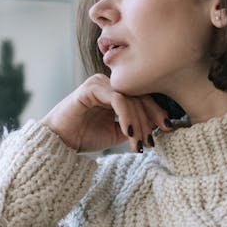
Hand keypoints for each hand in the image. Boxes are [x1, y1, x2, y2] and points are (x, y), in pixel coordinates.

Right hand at [39, 74, 170, 152]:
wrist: (58, 143)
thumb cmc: (84, 137)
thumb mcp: (117, 133)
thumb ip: (135, 125)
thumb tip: (158, 125)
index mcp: (114, 91)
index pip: (142, 96)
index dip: (156, 112)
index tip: (167, 128)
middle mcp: (108, 83)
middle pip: (139, 95)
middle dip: (150, 119)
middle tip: (151, 141)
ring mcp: (99, 83)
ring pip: (130, 98)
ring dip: (138, 122)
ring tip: (138, 142)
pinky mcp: (91, 88)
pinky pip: (117, 99)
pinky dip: (126, 116)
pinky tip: (128, 132)